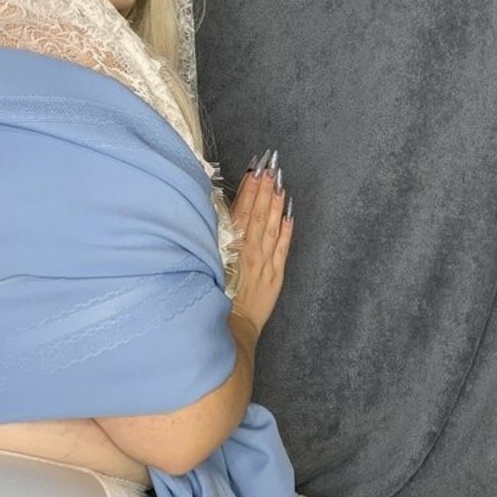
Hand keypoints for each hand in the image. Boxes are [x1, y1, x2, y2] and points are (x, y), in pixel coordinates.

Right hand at [229, 150, 292, 337]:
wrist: (229, 330)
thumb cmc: (212, 298)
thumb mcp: (206, 265)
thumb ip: (213, 240)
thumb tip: (217, 216)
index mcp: (229, 248)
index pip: (240, 211)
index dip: (249, 189)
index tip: (255, 170)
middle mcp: (248, 252)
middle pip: (258, 214)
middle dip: (265, 189)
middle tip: (271, 166)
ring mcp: (264, 263)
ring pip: (272, 227)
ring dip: (276, 203)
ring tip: (280, 182)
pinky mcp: (275, 276)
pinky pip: (283, 248)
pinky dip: (286, 230)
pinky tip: (289, 214)